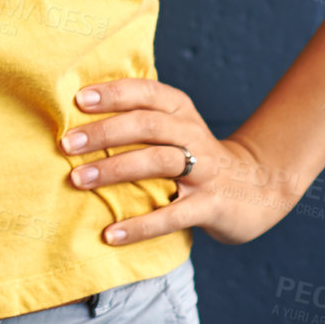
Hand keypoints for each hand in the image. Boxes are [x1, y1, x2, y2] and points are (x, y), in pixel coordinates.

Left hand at [59, 77, 304, 246]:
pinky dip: (140, 225)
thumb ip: (139, 115)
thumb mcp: (174, 124)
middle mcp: (191, 132)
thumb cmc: (195, 152)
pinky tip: (111, 234)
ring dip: (115, 170)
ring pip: (157, 162)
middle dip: (104, 132)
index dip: (112, 93)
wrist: (256, 186)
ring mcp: (204, 169)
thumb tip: (78, 115)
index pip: (144, 91)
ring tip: (79, 179)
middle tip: (68, 143)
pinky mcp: (210, 205)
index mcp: (179, 107)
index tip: (78, 100)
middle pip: (146, 124)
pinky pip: (172, 215)